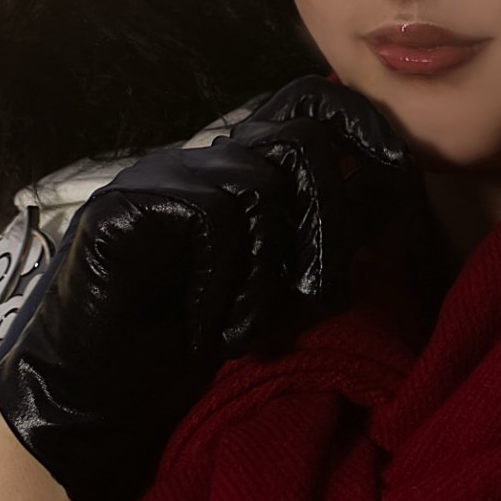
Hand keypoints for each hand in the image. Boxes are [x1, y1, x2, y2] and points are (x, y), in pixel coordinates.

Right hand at [0, 78, 409, 500]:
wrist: (99, 396)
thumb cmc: (192, 343)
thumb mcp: (282, 295)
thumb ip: (327, 248)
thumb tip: (392, 201)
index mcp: (244, 169)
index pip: (311, 105)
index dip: (365, 127)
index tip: (402, 177)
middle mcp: (205, 160)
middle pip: (302, 143)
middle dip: (330, 226)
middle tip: (309, 301)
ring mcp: (162, 176)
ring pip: (261, 184)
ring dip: (267, 276)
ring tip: (238, 331)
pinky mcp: (125, 206)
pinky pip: (210, 218)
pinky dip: (221, 284)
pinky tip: (201, 329)